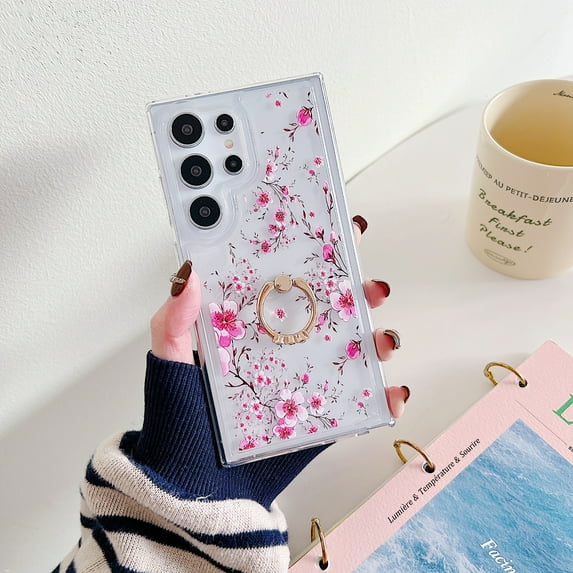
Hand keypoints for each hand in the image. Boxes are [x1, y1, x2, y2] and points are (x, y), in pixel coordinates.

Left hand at [150, 216, 408, 417]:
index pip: (285, 282)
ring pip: (350, 353)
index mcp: (251, 327)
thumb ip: (174, 321)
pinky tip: (392, 394)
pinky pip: (357, 405)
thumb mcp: (170, 362)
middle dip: (356, 294)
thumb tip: (189, 272)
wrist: (192, 489)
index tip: (336, 233)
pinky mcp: (318, 419)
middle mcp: (282, 349)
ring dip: (376, 340)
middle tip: (369, 286)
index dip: (312, 256)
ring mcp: (304, 383)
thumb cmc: (178, 421)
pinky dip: (382, 400)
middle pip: (328, 312)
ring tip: (382, 339)